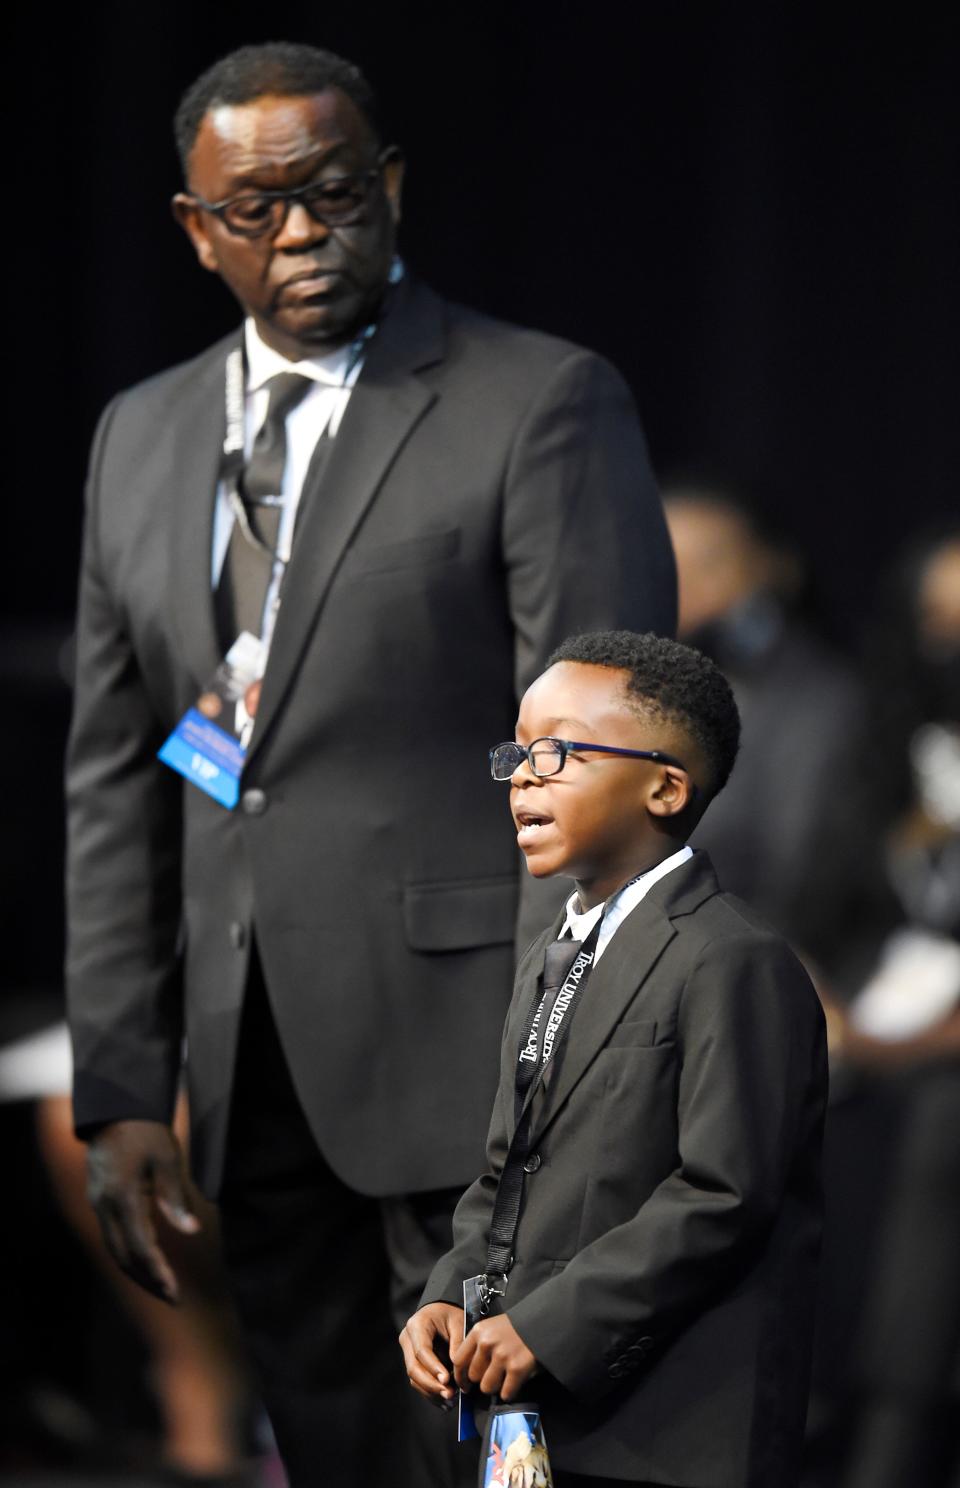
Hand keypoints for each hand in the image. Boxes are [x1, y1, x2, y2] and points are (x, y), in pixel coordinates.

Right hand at [86, 1119, 199, 1303]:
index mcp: (123, 1196)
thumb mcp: (168, 1158)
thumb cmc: (146, 1130)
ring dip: (137, 1271)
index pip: (141, 1246)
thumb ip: (176, 1197)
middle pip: (123, 1257)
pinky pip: (113, 1237)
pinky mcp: (99, 1201)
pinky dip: (130, 1254)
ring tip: (162, 1287)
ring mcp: (98, 1205)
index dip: (158, 1271)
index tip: (175, 1292)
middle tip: (173, 1298)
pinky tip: (149, 1261)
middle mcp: (105, 1206)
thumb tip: (192, 1231)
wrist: (115, 1109)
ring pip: (115, 1250)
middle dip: (147, 1280)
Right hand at [399, 1302, 463, 1406]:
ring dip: (431, 1392)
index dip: (433, 1367)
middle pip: (413, 1368)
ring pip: (414, 1378)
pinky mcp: (412, 1363)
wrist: (441, 1311)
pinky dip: (430, 1393)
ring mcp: (407, 1352)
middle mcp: (407, 1339)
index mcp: (417, 1325)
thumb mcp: (458, 1321)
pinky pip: (418, 1382)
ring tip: (450, 1400)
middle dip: (431, 1384)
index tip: (446, 1380)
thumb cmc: (451, 1314)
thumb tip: (457, 1370)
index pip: (421, 1351)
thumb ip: (458, 1343)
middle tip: (449, 1395)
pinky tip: (444, 1402)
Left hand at [452, 1313, 536, 1400]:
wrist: (544, 1322)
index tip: (465, 1384)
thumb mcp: (493, 1328)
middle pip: (473, 1376)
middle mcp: (487, 1343)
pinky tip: (515, 1382)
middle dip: (482, 1380)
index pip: (458, 1360)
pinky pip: (505, 1393)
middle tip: (493, 1377)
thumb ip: (479, 1345)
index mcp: (478, 1331)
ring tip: (505, 1378)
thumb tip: (468, 1370)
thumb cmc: (517, 1326)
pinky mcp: (517, 1369)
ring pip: (486, 1387)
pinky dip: (510, 1392)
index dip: (460, 1376)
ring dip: (496, 1387)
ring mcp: (502, 1356)